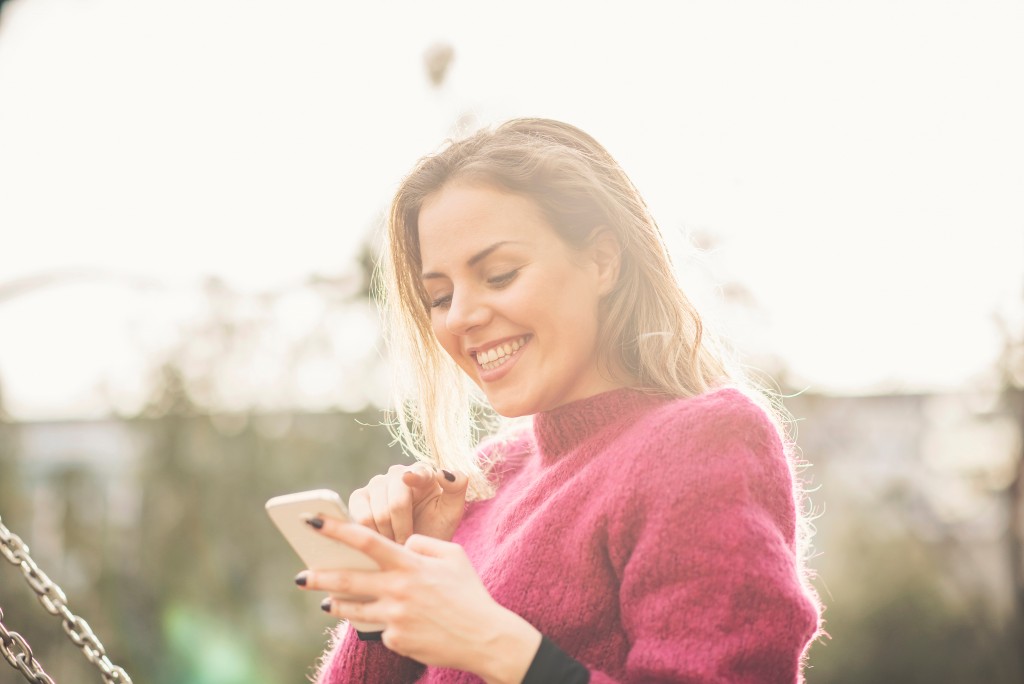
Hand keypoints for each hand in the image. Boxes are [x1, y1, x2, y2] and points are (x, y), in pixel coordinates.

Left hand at [297, 519, 540, 683]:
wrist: (485, 638)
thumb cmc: (470, 593)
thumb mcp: (454, 555)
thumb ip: (423, 543)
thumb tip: (401, 544)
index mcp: (411, 564)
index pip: (366, 540)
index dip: (336, 529)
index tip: (312, 521)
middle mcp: (398, 589)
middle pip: (347, 580)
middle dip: (319, 576)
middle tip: (298, 576)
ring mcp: (395, 617)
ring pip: (354, 609)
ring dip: (336, 604)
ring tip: (326, 602)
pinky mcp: (396, 640)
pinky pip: (382, 629)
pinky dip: (386, 624)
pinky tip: (403, 625)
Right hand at [348, 464, 467, 543]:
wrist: (416, 547)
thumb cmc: (436, 527)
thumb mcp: (452, 510)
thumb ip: (456, 487)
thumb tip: (443, 472)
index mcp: (422, 472)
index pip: (416, 473)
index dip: (413, 477)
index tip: (410, 479)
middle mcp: (397, 473)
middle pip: (395, 502)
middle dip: (403, 529)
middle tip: (409, 543)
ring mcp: (376, 484)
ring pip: (377, 513)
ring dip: (388, 535)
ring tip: (398, 543)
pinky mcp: (359, 497)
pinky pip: (359, 517)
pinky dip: (371, 534)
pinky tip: (382, 539)